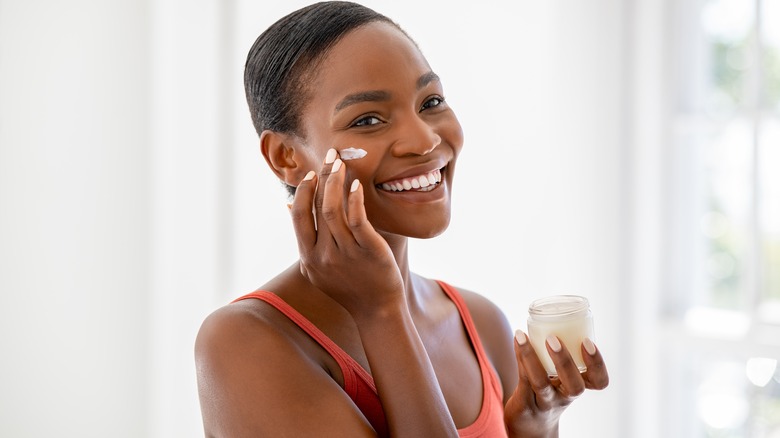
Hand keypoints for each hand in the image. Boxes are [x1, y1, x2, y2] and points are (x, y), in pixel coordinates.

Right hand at [289, 148, 404, 315]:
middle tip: (330, 155)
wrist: (376, 309)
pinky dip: (355, 200)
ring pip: (334, 211)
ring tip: (341, 163)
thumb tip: (287, 206)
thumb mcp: (317, 266)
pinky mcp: (369, 251)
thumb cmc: (348, 286)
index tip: (311, 173)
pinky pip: (358, 221)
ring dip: (336, 182)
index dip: (303, 191)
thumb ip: (304, 237)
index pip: (300, 216)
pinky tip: (356, 185)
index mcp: (309, 256)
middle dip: (322, 177)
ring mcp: (346, 253)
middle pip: (317, 208)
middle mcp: (323, 255)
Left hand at [504, 331, 608, 437]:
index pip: (599, 381)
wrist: (530, 425)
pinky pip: (522, 378)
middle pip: (574, 386)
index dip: (597, 363)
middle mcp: (564, 397)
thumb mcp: (562, 378)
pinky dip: (519, 355)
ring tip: (522, 336)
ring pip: (540, 383)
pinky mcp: (525, 403)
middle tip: (553, 339)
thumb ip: (563, 354)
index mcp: (578, 386)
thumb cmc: (549, 393)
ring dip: (531, 357)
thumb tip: (557, 315)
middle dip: (565, 361)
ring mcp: (544, 401)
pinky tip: (518, 338)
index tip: (587, 342)